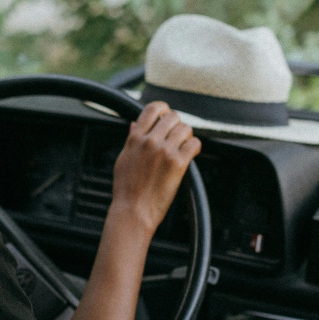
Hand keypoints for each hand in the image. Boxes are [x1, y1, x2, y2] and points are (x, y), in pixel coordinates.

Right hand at [109, 101, 201, 235]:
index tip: (167, 114)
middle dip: (177, 124)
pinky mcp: (178, 163)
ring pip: (185, 128)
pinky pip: (194, 144)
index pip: (152, 109)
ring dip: (187, 136)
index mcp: (135, 138)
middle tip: (177, 136)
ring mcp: (164, 151)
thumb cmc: (126, 190)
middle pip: (172, 117)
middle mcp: (150, 141)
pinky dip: (195, 147)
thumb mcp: (123, 159)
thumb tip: (135, 124)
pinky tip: (190, 154)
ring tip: (184, 147)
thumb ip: (131, 140)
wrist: (133, 211)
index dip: (163, 108)